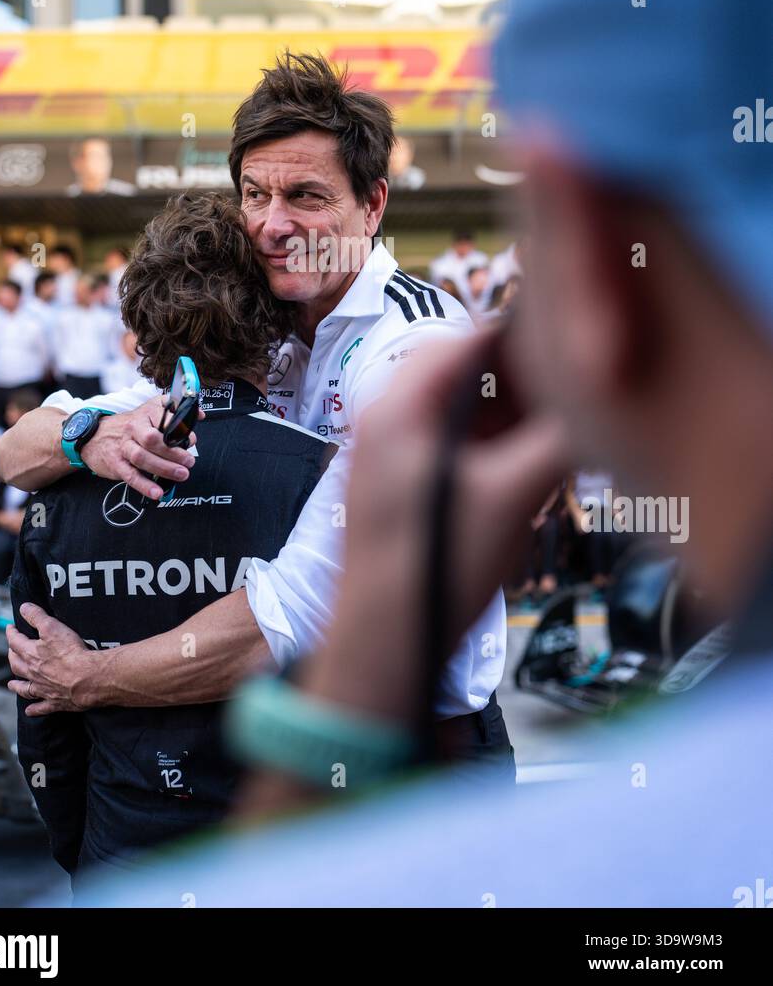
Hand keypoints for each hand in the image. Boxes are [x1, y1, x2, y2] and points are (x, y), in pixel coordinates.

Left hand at [7, 603, 97, 714]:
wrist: (88, 678)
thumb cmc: (71, 653)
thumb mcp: (53, 627)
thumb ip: (37, 616)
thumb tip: (23, 608)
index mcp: (31, 654)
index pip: (15, 642)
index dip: (11, 633)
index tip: (10, 628)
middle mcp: (33, 673)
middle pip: (16, 665)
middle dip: (12, 656)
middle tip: (11, 651)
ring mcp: (43, 689)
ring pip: (24, 688)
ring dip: (16, 685)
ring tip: (11, 685)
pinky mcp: (55, 701)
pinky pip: (41, 707)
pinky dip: (34, 709)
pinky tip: (29, 711)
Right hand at [80, 395, 200, 499]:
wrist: (94, 435)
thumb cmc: (129, 426)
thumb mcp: (149, 411)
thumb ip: (174, 411)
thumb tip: (198, 415)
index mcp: (145, 414)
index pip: (162, 419)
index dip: (178, 429)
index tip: (191, 439)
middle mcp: (134, 429)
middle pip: (153, 440)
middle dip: (173, 452)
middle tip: (189, 461)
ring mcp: (124, 447)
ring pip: (142, 458)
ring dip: (163, 468)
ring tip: (181, 475)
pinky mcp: (116, 463)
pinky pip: (131, 475)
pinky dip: (144, 485)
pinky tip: (157, 492)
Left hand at [304, 331, 568, 724]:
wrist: (382, 649)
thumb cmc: (433, 571)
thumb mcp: (513, 497)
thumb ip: (559, 441)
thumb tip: (602, 405)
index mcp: (399, 405)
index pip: (472, 337)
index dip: (529, 341)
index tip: (576, 357)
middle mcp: (383, 416)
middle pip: (465, 369)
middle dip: (522, 381)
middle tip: (572, 400)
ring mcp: (385, 450)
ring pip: (460, 405)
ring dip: (510, 414)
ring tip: (556, 437)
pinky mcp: (395, 482)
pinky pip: (450, 439)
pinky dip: (491, 443)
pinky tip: (526, 471)